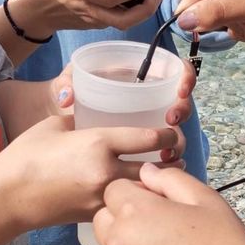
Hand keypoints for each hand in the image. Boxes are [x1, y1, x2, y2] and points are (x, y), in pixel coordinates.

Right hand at [0, 117, 181, 229]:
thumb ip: (82, 121)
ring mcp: (102, 197)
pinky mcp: (96, 215)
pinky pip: (127, 207)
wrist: (8, 195)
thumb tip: (97, 118)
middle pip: (157, 169)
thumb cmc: (27, 155)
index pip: (149, 139)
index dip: (168, 136)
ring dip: (159, 185)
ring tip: (167, 178)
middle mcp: (106, 172)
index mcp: (99, 143)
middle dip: (172, 162)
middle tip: (178, 157)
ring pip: (146, 193)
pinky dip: (139, 201)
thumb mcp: (56, 126)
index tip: (172, 133)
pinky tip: (144, 196)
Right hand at [25, 0, 162, 31]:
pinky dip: (130, 12)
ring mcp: (93, 20)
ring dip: (141, 13)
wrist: (35, 11)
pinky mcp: (95, 23)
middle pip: (124, 20)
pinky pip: (116, 20)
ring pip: (123, 23)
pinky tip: (137, 0)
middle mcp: (90, 9)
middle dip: (145, 10)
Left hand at [51, 60, 194, 162]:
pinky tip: (158, 172)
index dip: (186, 77)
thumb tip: (67, 97)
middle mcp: (151, 101)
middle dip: (182, 112)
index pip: (175, 71)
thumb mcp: (68, 82)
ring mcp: (150, 126)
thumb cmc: (69, 95)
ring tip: (167, 152)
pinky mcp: (146, 150)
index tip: (180, 90)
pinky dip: (165, 165)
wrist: (58, 118)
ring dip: (177, 143)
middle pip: (181, 105)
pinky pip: (163, 156)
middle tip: (171, 119)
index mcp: (141, 77)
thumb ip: (66, 84)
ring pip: (176, 135)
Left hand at [93, 164, 244, 244]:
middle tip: (160, 231)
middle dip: (123, 220)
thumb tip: (146, 173)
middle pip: (103, 222)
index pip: (113, 191)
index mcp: (135, 212)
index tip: (159, 205)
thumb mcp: (205, 199)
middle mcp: (118, 244)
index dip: (135, 193)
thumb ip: (169, 179)